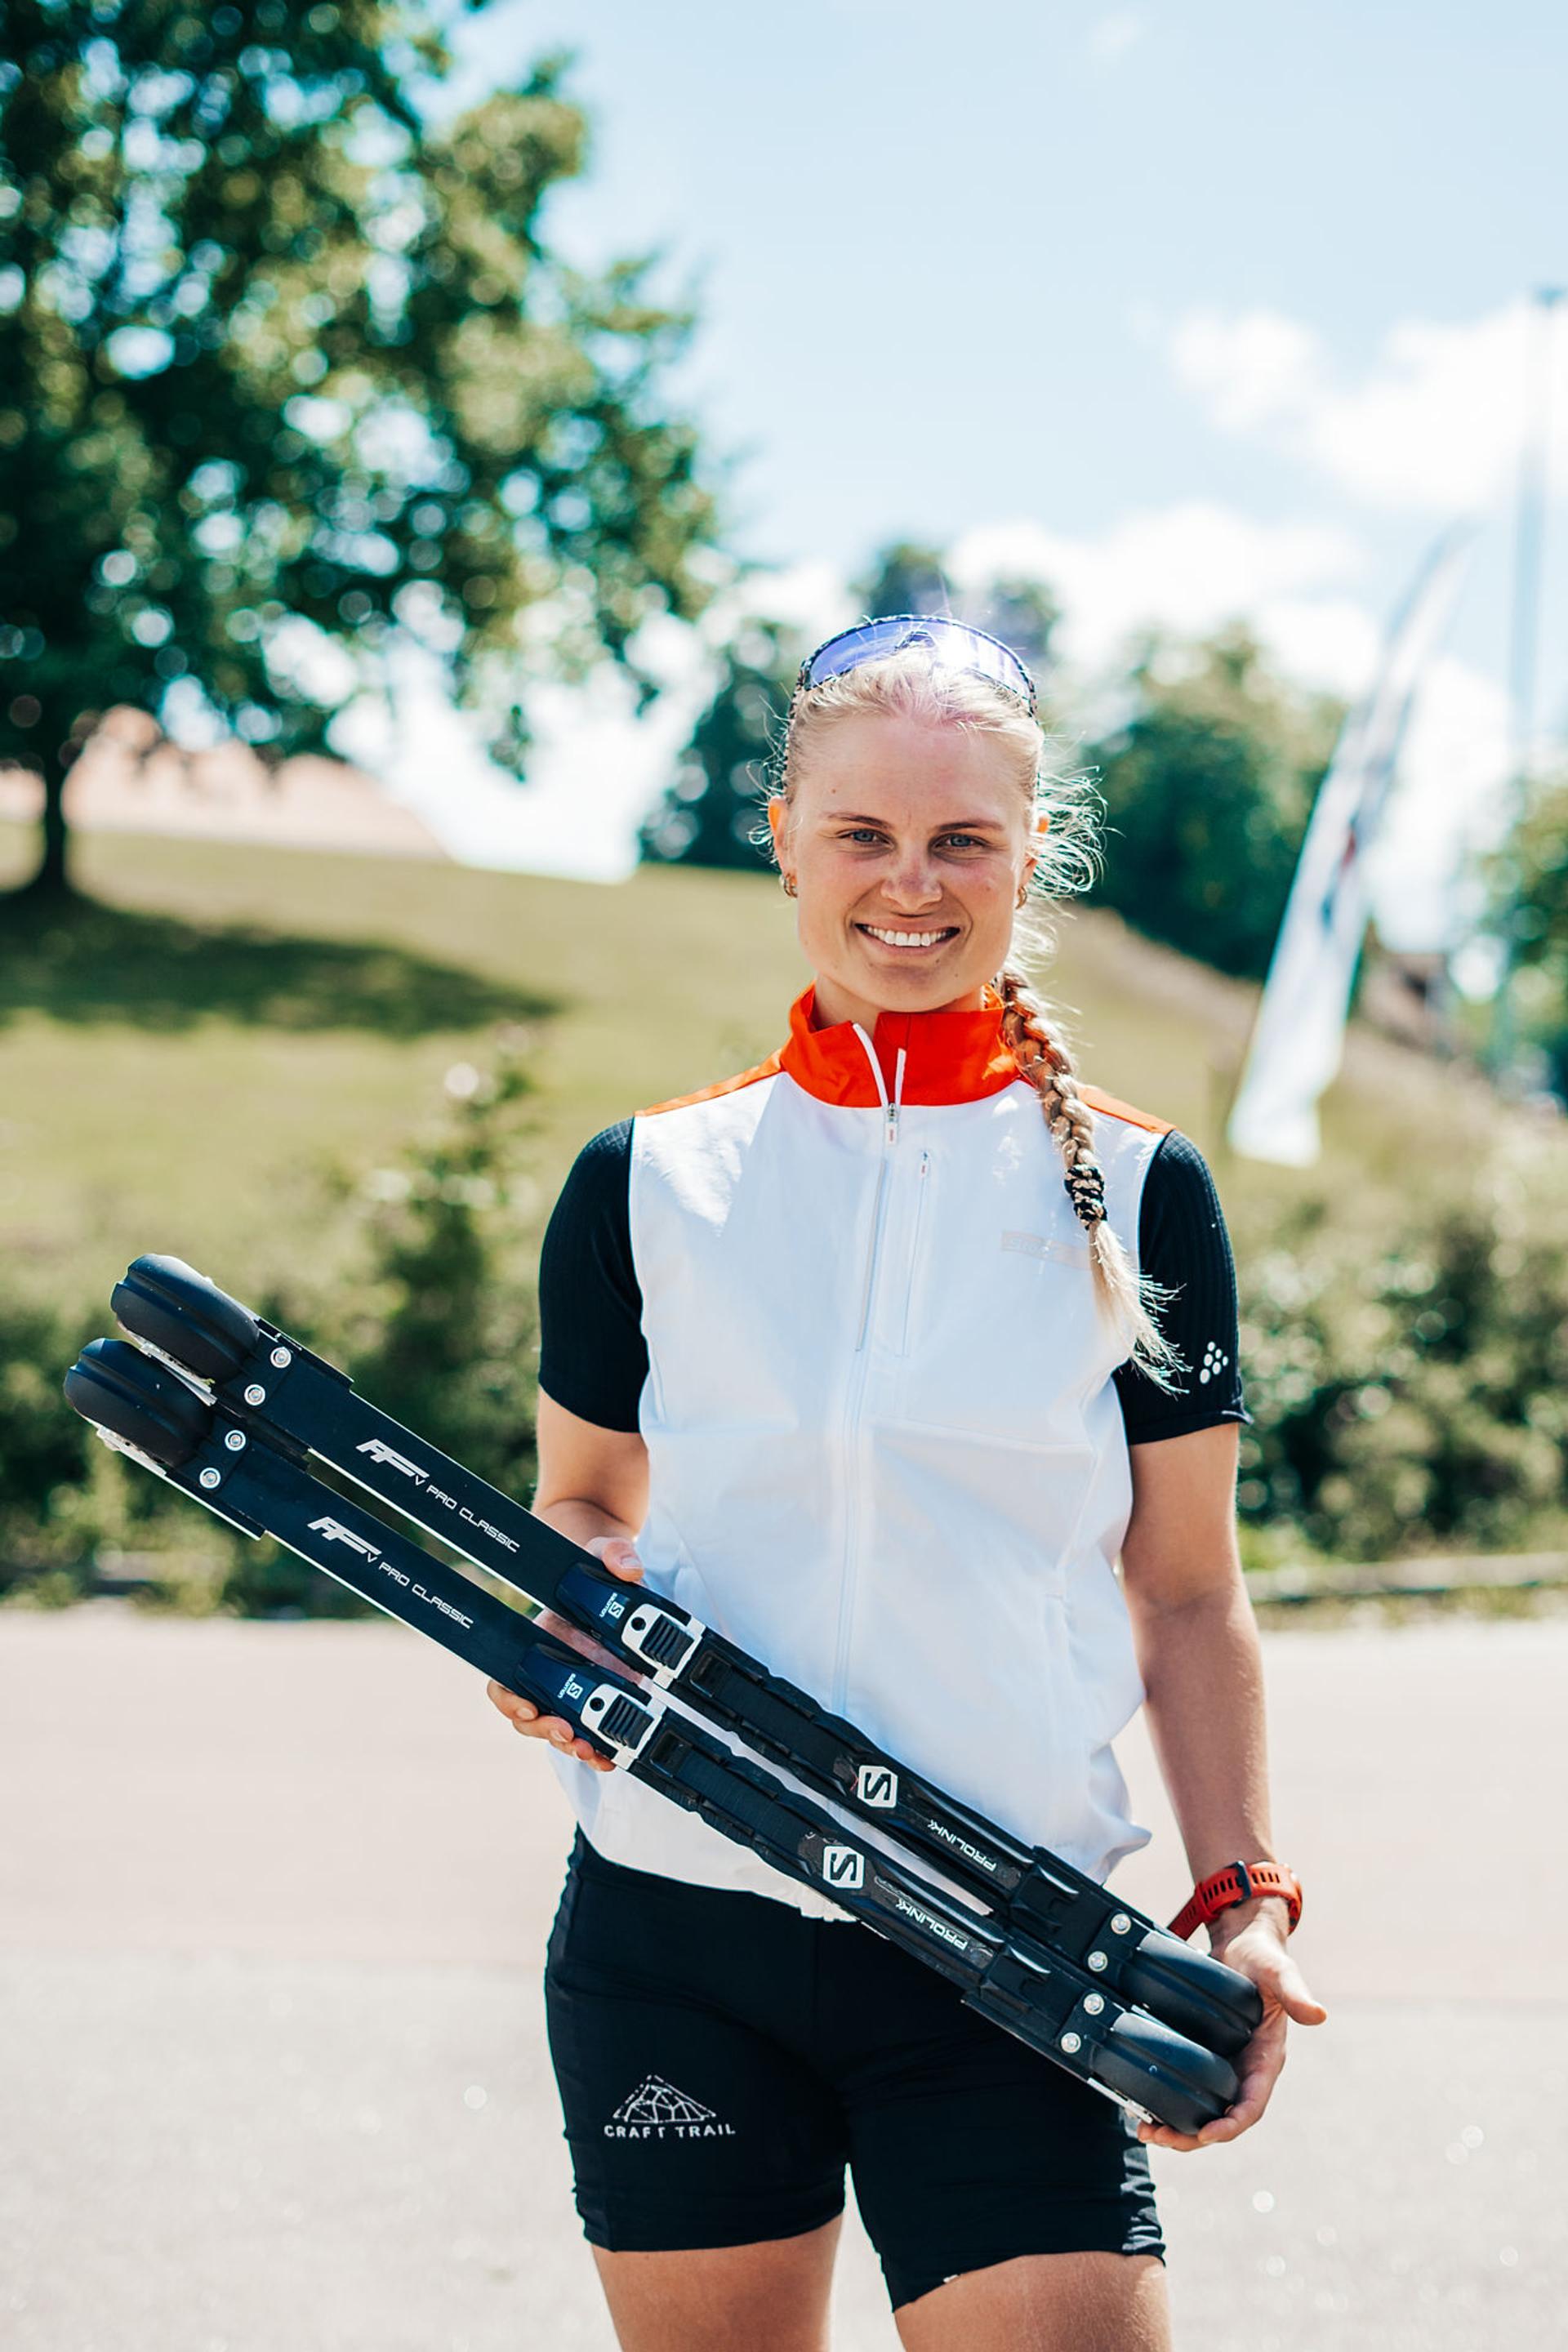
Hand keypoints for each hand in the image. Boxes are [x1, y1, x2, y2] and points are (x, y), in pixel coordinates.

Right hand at [485, 1535, 645, 1773]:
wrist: (613, 1572)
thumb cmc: (596, 1563)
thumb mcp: (604, 1551)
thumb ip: (614, 1554)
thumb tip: (629, 1568)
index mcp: (538, 1640)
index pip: (505, 1680)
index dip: (509, 1699)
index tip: (529, 1707)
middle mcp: (550, 1669)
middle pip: (530, 1716)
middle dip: (545, 1732)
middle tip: (569, 1736)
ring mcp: (575, 1686)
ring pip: (560, 1729)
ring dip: (573, 1747)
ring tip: (595, 1755)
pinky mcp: (603, 1695)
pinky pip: (592, 1730)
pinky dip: (600, 1749)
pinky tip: (614, 1759)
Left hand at [1136, 1899, 1327, 2153]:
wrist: (1242, 1943)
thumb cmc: (1263, 1957)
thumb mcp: (1278, 1971)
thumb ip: (1294, 1992)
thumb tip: (1319, 2014)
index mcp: (1267, 2059)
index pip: (1252, 2105)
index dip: (1232, 2124)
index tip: (1206, 2134)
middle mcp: (1246, 2070)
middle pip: (1222, 2118)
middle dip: (1193, 2135)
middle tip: (1159, 2136)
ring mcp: (1225, 2066)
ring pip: (1203, 2110)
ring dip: (1177, 2126)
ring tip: (1145, 2130)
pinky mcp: (1204, 2055)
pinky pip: (1188, 2088)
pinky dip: (1168, 2101)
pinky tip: (1144, 2105)